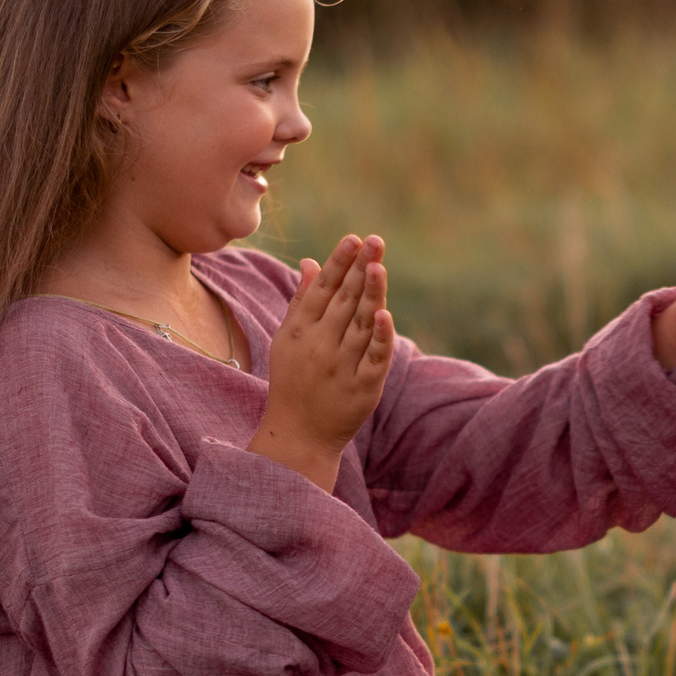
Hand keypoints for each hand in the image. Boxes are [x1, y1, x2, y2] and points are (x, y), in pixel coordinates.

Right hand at [250, 235, 395, 489]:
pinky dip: (381, 337)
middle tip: (374, 240)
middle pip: (344, 301)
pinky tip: (386, 314)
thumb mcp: (288, 340)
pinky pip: (374, 358)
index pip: (322, 290)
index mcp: (300, 331)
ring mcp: (342, 366)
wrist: (298, 436)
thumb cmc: (293, 382)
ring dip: (370, 294)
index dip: (338, 264)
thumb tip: (312, 262)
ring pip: (360, 325)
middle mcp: (320, 345)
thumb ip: (302, 301)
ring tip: (378, 265)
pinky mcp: (363, 387)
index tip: (352, 240)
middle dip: (358, 269)